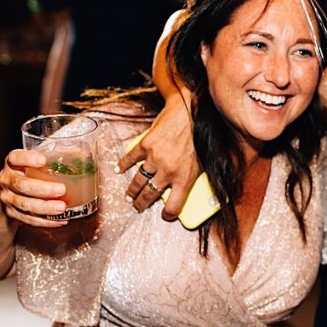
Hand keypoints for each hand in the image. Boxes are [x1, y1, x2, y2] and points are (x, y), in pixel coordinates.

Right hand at [0, 150, 68, 226]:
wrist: (8, 194)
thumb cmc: (29, 173)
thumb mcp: (35, 163)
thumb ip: (55, 158)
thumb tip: (87, 155)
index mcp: (12, 163)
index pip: (16, 158)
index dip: (28, 159)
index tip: (43, 160)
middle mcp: (7, 180)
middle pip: (21, 185)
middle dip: (42, 188)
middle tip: (62, 189)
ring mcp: (8, 198)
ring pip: (24, 204)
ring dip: (45, 207)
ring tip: (62, 207)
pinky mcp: (12, 214)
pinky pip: (28, 220)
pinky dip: (46, 221)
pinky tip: (61, 220)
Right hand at [117, 92, 199, 217]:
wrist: (192, 111)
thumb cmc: (203, 136)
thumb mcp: (207, 162)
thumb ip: (197, 178)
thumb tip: (195, 191)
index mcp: (186, 178)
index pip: (174, 207)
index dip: (169, 215)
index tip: (165, 215)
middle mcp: (169, 171)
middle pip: (150, 195)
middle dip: (141, 204)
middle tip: (137, 207)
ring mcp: (155, 158)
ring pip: (138, 180)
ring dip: (132, 190)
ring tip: (129, 195)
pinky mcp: (145, 144)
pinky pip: (130, 159)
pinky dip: (123, 165)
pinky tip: (119, 170)